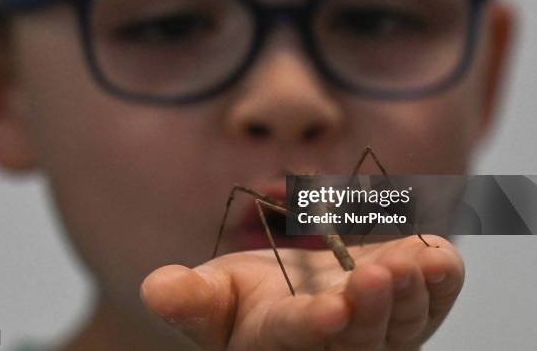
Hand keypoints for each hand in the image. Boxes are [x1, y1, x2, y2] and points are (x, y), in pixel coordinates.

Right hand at [140, 235, 463, 349]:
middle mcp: (336, 346)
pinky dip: (441, 282)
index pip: (299, 338)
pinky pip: (432, 303)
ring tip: (415, 262)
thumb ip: (191, 299)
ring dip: (410, 294)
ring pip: (402, 324)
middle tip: (377, 276)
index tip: (329, 310)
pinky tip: (441, 256)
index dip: (313, 326)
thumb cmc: (246, 296)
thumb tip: (157, 288)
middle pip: (360, 339)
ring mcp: (379, 332)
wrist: (294, 291)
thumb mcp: (213, 295)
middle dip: (371, 310)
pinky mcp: (407, 309)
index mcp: (279, 342)